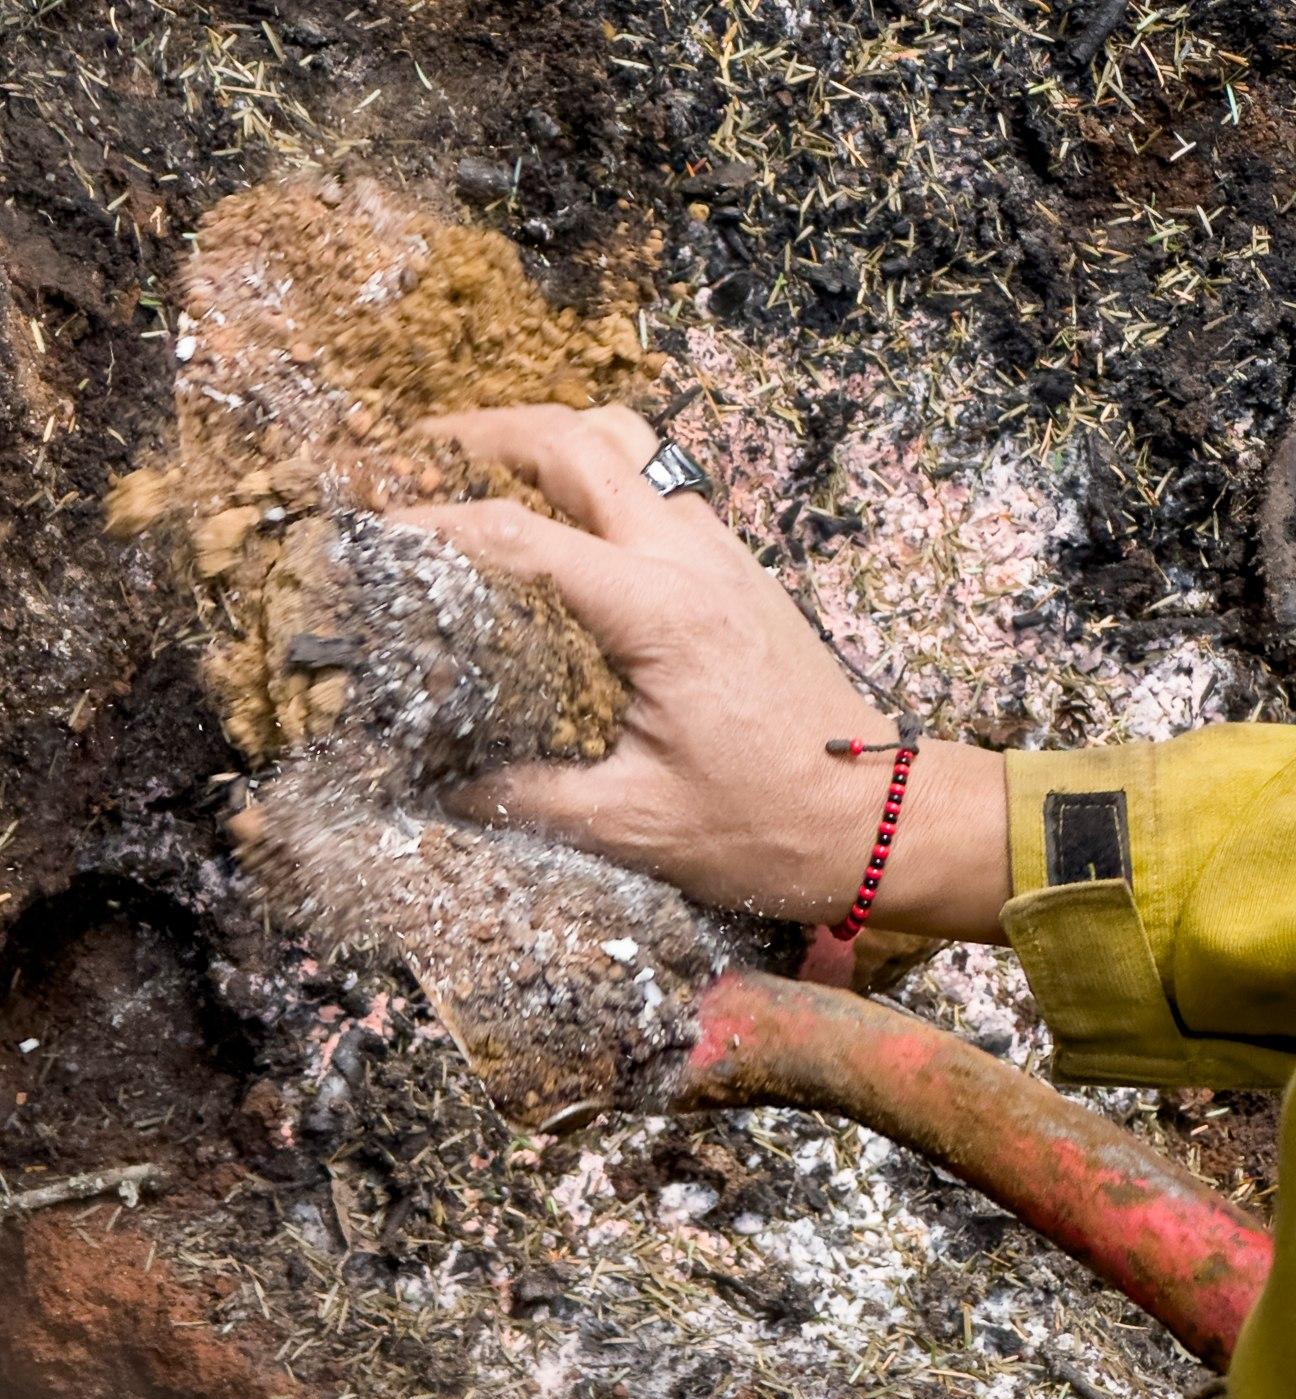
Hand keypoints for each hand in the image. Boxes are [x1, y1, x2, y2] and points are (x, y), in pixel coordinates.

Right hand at [395, 405, 1009, 939]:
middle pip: (580, 440)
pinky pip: (662, 485)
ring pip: (630, 444)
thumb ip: (525, 797)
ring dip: (552, 439)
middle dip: (488, 432)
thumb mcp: (633, 827)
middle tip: (418, 448)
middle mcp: (691, 559)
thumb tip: (439, 784)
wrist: (879, 818)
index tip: (373, 532)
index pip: (522, 536)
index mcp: (659, 612)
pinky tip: (566, 521)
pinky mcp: (740, 569)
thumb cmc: (768, 826)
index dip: (436, 526)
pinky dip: (600, 476)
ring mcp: (723, 552)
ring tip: (485, 465)